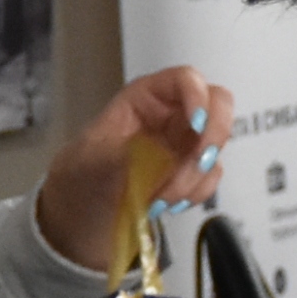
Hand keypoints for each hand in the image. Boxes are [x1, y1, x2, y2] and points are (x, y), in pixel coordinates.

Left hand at [34, 62, 234, 260]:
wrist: (79, 218)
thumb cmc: (81, 177)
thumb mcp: (92, 162)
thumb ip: (124, 154)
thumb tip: (157, 153)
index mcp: (145, 98)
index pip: (184, 79)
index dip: (198, 96)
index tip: (197, 126)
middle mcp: (170, 115)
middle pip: (217, 105)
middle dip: (212, 137)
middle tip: (197, 164)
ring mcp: (185, 144)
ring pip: (215, 146)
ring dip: (195, 175)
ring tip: (159, 198)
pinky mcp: (191, 173)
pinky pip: (210, 177)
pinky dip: (195, 193)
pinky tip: (164, 204)